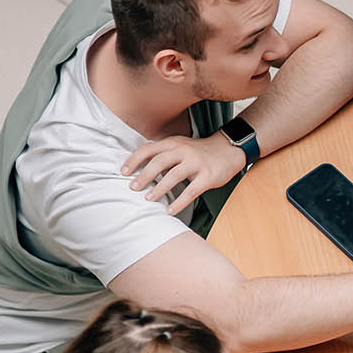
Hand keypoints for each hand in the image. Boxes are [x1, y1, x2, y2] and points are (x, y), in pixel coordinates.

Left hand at [122, 135, 246, 215]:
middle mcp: (184, 150)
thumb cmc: (200, 152)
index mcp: (174, 143)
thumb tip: (139, 169)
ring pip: (174, 175)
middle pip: (159, 162)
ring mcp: (197, 163)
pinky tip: (170, 210)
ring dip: (159, 188)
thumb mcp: (180, 146)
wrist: (229, 150)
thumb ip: (163, 154)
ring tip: (149, 198)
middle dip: (143, 176)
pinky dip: (179, 202)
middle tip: (133, 188)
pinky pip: (191, 191)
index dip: (134, 160)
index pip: (149, 149)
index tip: (123, 172)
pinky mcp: (208, 176)